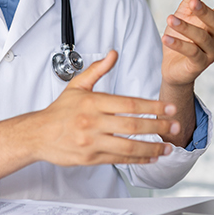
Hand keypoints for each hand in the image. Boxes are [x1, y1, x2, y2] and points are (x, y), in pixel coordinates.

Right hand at [30, 50, 178, 165]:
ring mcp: (92, 142)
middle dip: (158, 127)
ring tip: (167, 147)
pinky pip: (119, 160)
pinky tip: (151, 157)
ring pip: (128, 147)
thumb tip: (113, 54)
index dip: (152, 107)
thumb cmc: (59, 111)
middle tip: (175, 126)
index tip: (168, 108)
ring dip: (152, 147)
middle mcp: (93, 123)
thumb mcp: (76, 86)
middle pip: (132, 126)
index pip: (128, 104)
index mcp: (93, 103)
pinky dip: (138, 160)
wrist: (38, 135)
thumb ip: (97, 70)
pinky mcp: (91, 158)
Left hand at [162, 0, 213, 86]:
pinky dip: (178, 45)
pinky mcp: (199, 65)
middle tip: (191, 1)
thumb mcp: (185, 13)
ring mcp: (211, 53)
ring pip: (201, 38)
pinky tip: (165, 37)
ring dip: (185, 27)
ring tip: (170, 18)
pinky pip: (191, 53)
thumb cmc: (183, 36)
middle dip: (204, 12)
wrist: (173, 65)